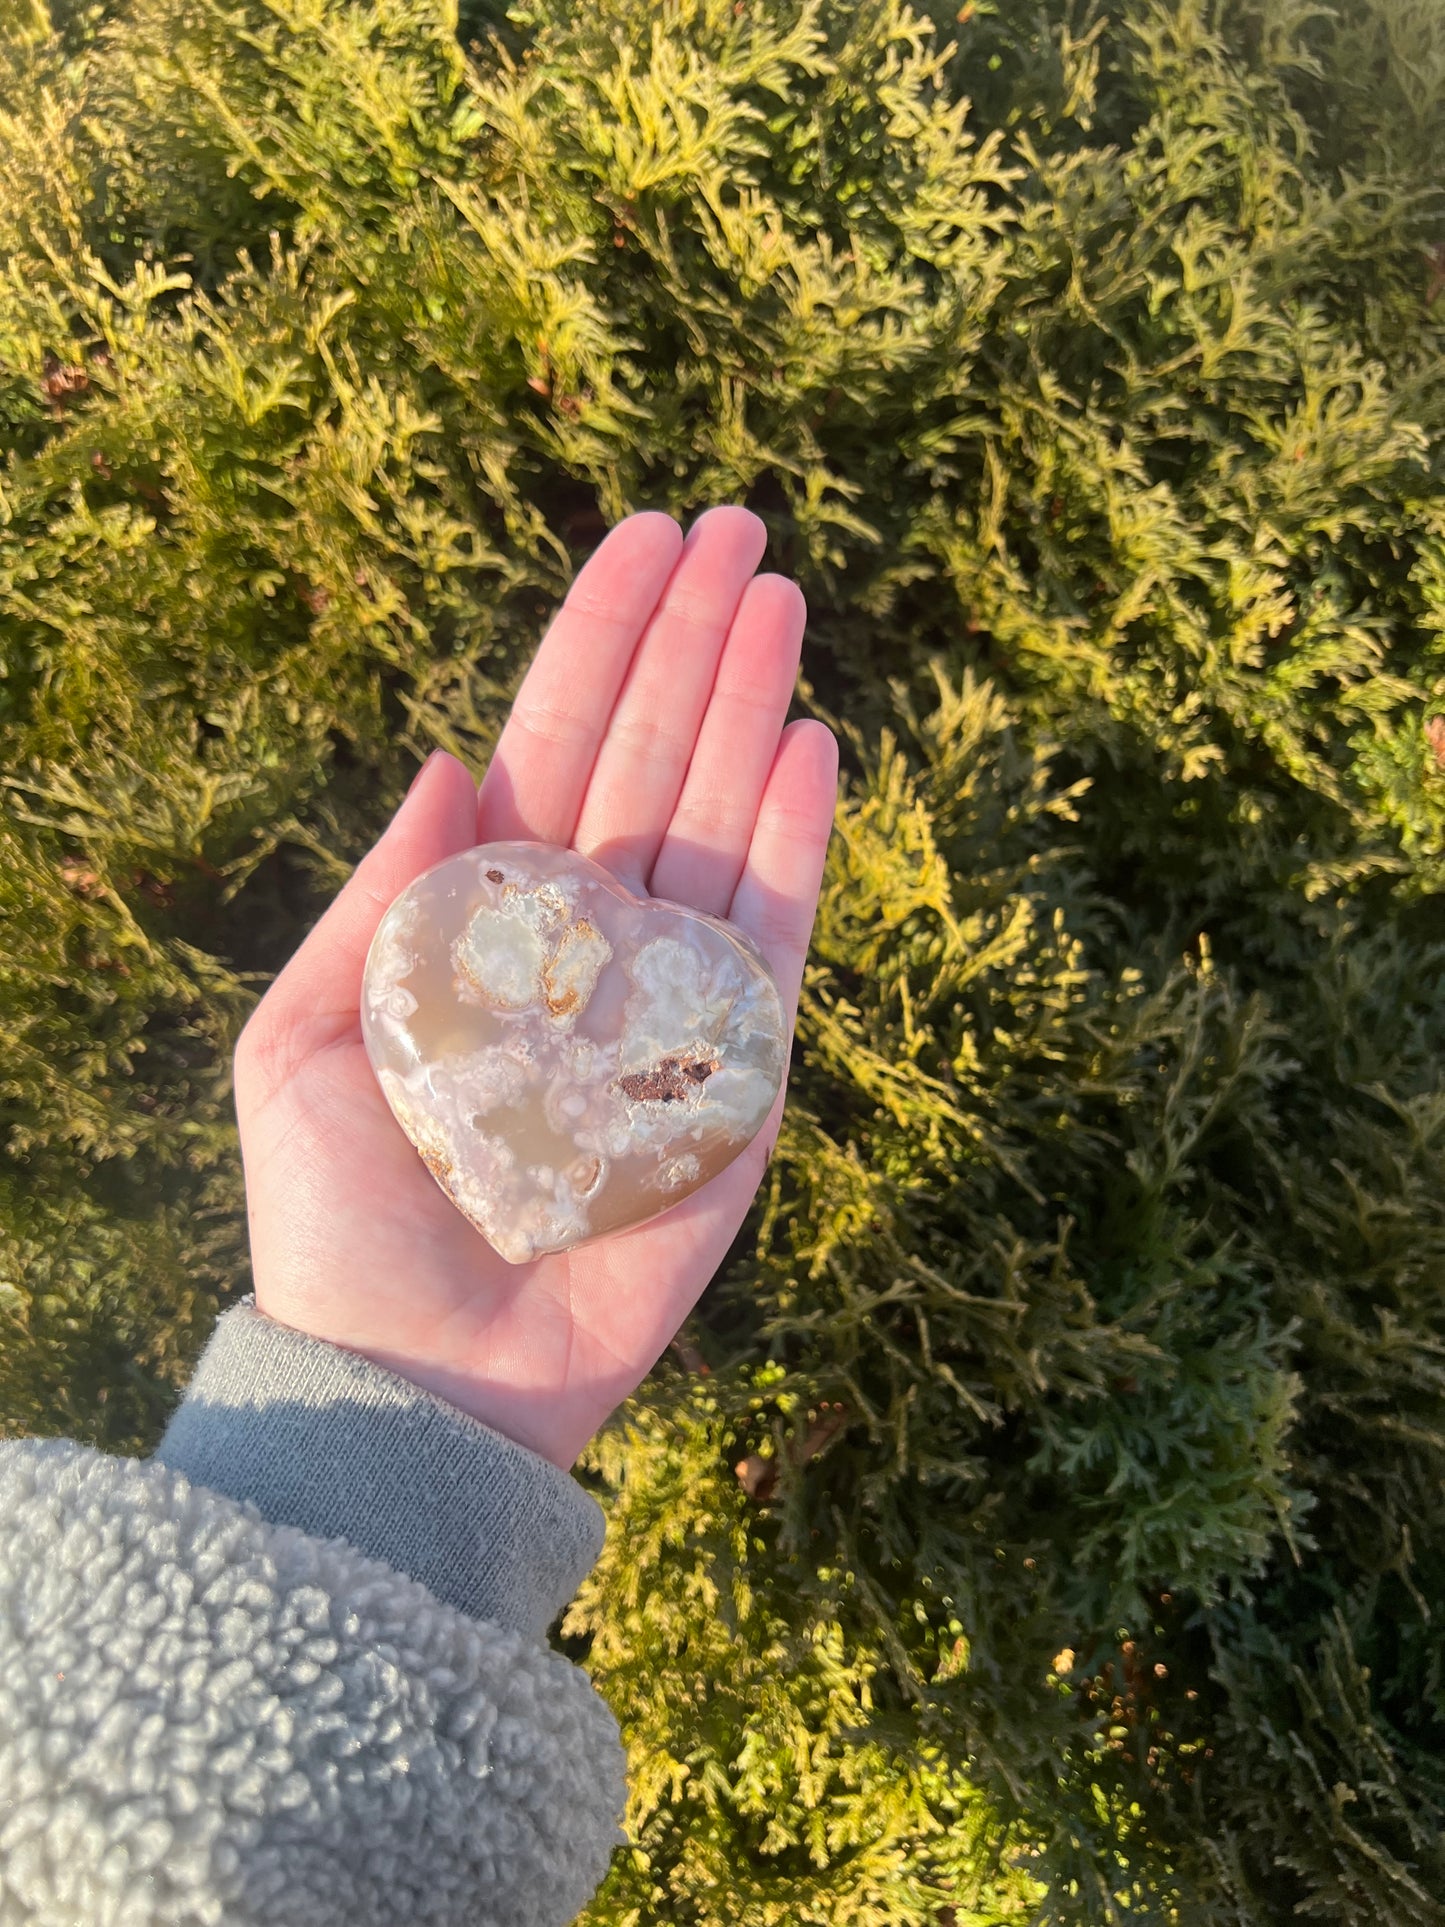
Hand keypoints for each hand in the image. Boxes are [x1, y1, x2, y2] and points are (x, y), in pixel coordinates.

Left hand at [233, 508, 837, 1467]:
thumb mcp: (302, 1046)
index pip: (552, 741)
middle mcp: (584, 938)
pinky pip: (767, 941)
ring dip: (749, 707)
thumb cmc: (342, 1221)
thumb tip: (449, 759)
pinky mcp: (727, 1078)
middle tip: (742, 526)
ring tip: (778, 598)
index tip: (645, 536)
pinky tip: (808, 744)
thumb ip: (380, 901)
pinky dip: (791, 845)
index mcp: (482, 917)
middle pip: (647, 755)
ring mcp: (663, 1000)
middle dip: (690, 640)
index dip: (598, 637)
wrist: (421, 1377)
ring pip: (714, 819)